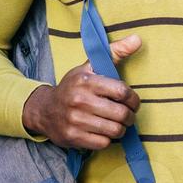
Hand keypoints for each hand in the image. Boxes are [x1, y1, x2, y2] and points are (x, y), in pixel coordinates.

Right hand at [22, 34, 141, 147]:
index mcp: (86, 80)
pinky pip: (103, 143)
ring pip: (114, 130)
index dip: (133, 99)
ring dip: (120, 129)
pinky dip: (107, 139)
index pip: (121, 91)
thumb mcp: (90, 66)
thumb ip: (115, 52)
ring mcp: (75, 120)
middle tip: (128, 116)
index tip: (133, 102)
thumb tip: (138, 39)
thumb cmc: (74, 87)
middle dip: (129, 117)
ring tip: (116, 124)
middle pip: (121, 114)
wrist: (45, 109)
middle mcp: (80, 100)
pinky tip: (102, 132)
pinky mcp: (73, 137)